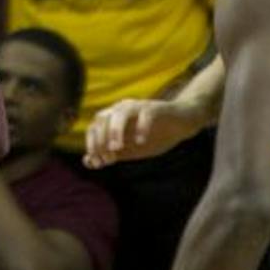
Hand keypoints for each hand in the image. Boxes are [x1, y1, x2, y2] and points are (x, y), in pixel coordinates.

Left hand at [83, 96, 204, 166]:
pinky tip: (141, 141)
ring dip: (115, 130)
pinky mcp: (156, 108)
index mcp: (114, 118)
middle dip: (101, 139)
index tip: (97, 162)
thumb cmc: (154, 136)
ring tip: (117, 148)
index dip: (92, 144)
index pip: (94, 126)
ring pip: (121, 112)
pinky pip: (145, 114)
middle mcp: (123, 109)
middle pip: (103, 117)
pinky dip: (141, 127)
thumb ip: (111, 154)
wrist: (181, 124)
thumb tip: (88, 162)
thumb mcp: (131, 149)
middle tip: (109, 158)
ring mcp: (139, 106)